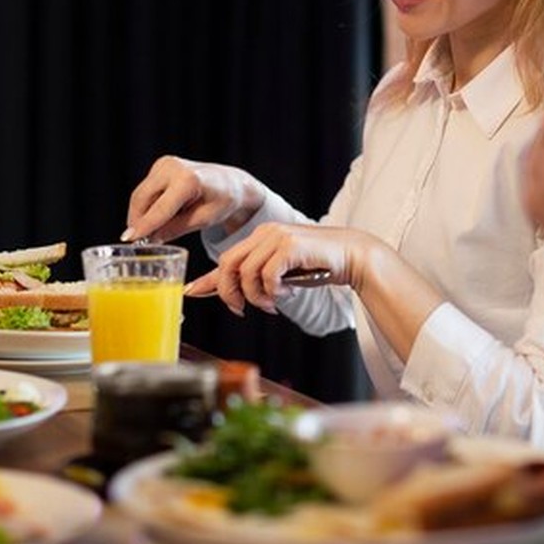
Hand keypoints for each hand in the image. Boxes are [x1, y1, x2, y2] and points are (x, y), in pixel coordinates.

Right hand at [125, 156, 266, 242]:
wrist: (230, 182)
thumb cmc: (222, 201)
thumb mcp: (204, 220)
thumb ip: (176, 229)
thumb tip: (150, 239)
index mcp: (189, 180)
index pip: (160, 208)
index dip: (145, 225)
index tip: (129, 240)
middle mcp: (174, 166)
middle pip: (143, 199)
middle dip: (138, 221)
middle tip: (138, 242)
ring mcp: (165, 163)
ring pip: (140, 195)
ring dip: (141, 214)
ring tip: (151, 231)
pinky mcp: (161, 165)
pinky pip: (146, 190)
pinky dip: (147, 205)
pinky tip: (159, 216)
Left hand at [184, 221, 377, 316]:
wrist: (353, 256)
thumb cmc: (318, 265)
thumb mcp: (281, 275)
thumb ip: (255, 281)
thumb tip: (227, 296)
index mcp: (261, 237)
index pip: (226, 259)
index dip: (207, 280)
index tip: (190, 293)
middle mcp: (266, 233)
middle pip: (228, 264)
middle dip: (229, 293)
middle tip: (241, 310)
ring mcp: (278, 237)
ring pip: (246, 273)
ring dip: (256, 296)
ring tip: (272, 303)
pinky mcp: (291, 246)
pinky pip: (267, 274)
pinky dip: (272, 290)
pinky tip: (286, 292)